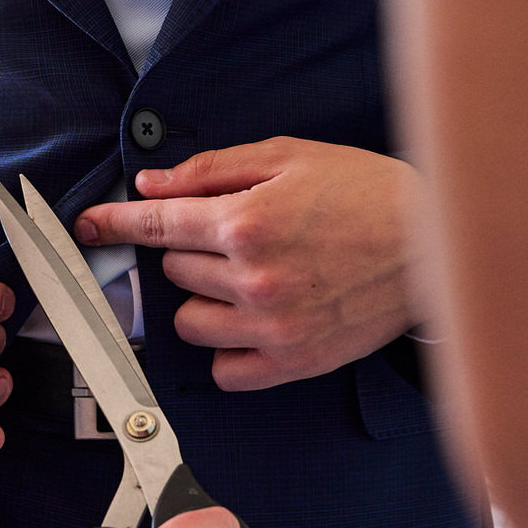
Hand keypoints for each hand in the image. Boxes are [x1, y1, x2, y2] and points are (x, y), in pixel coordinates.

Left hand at [77, 138, 419, 390]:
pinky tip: (253, 320)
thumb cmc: (369, 192)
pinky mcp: (296, 362)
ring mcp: (274, 326)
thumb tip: (154, 183)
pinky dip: (229, 348)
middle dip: (192, 248)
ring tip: (247, 277)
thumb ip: (213, 170)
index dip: (114, 222)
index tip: (89, 226)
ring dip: (204, 299)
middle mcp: (254, 279)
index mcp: (248, 222)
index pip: (156, 225)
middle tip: (235, 233)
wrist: (437, 241)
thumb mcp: (289, 157)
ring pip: (190, 323)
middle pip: (175, 270)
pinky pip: (226, 370)